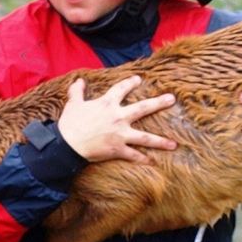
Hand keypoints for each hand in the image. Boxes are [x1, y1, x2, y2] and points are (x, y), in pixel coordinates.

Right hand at [58, 75, 176, 163]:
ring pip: (145, 138)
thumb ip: (77, 91)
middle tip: (172, 99)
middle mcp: (118, 117)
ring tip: (174, 143)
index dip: (130, 83)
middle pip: (143, 108)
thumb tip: (79, 81)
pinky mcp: (118, 150)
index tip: (138, 79)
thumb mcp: (73, 104)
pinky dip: (143, 159)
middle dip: (159, 103)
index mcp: (107, 104)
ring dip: (160, 141)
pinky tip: (153, 162)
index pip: (121, 89)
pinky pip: (134, 155)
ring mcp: (120, 135)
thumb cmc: (70, 123)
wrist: (67, 144)